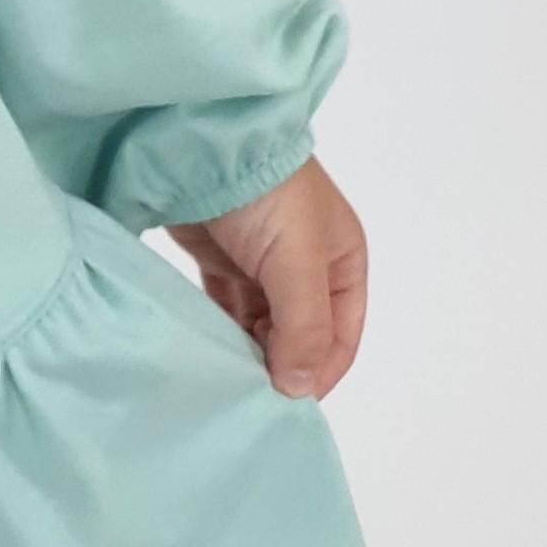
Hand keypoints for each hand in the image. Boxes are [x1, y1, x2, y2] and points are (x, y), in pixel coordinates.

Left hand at [165, 154, 368, 400]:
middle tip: (251, 394)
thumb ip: (304, 327)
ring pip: (261, 327)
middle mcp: (306, 269)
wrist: (204, 144)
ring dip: (247, 351)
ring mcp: (262, 265)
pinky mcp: (221, 262)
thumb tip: (298, 388)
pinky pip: (226, 311)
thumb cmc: (268, 196)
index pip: (340, 338)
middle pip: (300, 335)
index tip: (287, 402)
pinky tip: (208, 353)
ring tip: (227, 377)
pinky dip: (220, 333)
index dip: (319, 373)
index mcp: (342, 264)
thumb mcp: (299, 261)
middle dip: (280, 365)